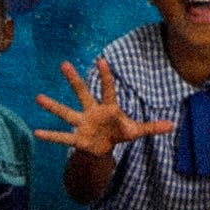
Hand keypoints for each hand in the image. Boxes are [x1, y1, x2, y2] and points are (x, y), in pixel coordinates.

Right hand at [34, 57, 173, 154]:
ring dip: (53, 106)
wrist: (103, 149)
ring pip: (66, 113)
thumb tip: (173, 125)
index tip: (101, 60)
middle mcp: (92, 112)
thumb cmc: (119, 134)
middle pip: (82, 93)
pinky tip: (37, 132)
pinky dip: (51, 136)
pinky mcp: (77, 139)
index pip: (108, 89)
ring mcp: (82, 124)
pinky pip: (62, 137)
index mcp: (108, 108)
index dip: (106, 76)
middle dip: (74, 80)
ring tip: (38, 97)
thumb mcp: (136, 131)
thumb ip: (152, 127)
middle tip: (64, 63)